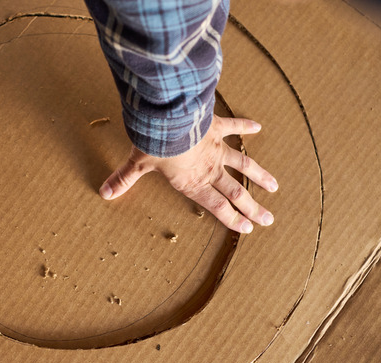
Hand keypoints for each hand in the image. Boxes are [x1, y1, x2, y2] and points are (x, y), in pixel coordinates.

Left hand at [99, 115, 277, 232]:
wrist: (169, 115)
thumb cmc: (154, 142)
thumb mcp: (137, 163)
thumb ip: (124, 179)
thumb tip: (105, 193)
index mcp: (192, 182)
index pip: (216, 206)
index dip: (232, 219)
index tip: (247, 228)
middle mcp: (209, 168)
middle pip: (235, 192)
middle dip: (253, 208)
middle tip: (269, 219)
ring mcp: (216, 147)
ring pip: (243, 165)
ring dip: (259, 176)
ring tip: (275, 187)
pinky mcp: (217, 126)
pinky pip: (234, 127)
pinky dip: (246, 126)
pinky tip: (258, 127)